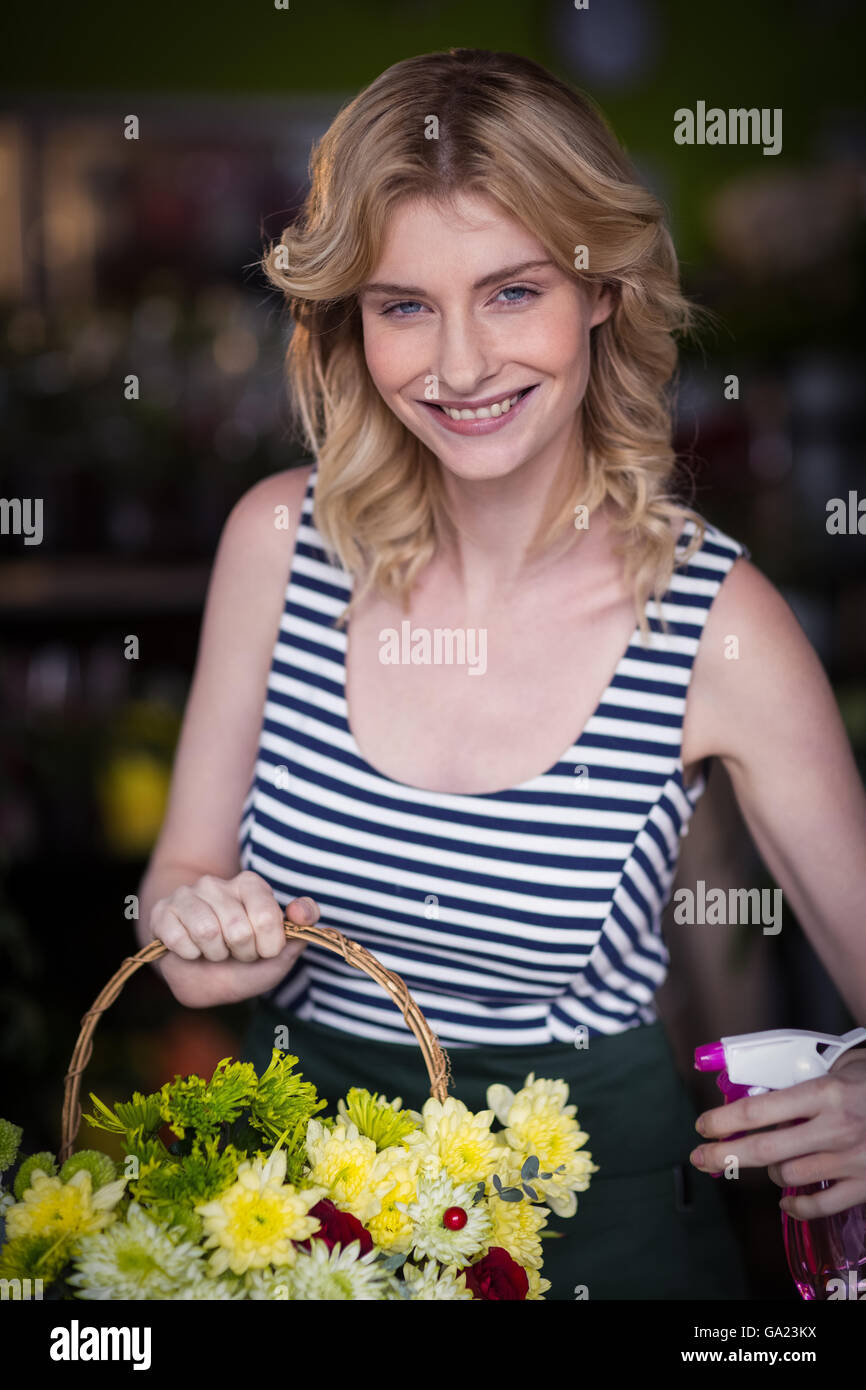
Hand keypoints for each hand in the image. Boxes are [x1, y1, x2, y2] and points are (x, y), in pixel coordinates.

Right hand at [149, 869, 318, 1006]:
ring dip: (214, 955)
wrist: (195, 974)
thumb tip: (303, 914)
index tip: (262, 950)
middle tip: (235, 953)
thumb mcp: (277, 954)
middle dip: (241, 953)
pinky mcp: (162, 912)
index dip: (267, 947)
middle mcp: (217, 883)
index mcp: (250, 885)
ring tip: (214, 952)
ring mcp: (187, 894)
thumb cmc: (240, 962)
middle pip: (239, 928)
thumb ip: (300, 931)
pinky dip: (189, 955)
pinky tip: (191, 951)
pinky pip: (179, 939)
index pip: (268, 918)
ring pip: (208, 932)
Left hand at [689, 1048, 865, 1218]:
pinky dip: (797, 1207)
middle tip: (701, 1157)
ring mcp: (851, 1159)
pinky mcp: (865, 1183)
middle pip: (765, 1149)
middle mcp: (835, 1128)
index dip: (723, 1121)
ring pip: (789, 1176)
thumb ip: (799, 1085)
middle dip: (724, 1156)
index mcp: (824, 1093)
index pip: (758, 1110)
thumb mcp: (836, 1069)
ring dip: (769, 1170)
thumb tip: (754, 1098)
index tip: (702, 1126)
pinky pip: (820, 1205)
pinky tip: (786, 1201)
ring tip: (766, 1160)